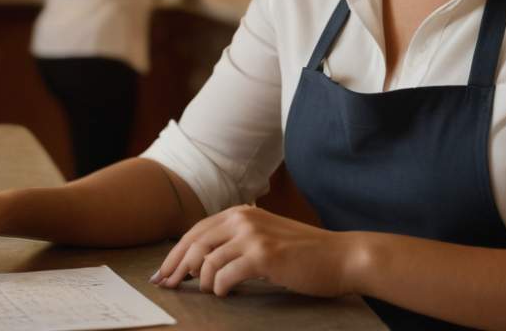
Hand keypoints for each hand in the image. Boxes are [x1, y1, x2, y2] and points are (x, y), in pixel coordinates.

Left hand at [150, 205, 366, 297]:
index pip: (196, 231)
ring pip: (207, 261)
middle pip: (194, 244)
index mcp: (241, 213)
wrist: (342, 256)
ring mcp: (253, 236)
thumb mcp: (265, 237)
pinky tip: (226, 293)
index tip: (163, 272)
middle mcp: (243, 219)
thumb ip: (236, 242)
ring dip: (203, 282)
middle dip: (176, 267)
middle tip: (167, 286)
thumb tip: (201, 263)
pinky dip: (220, 288)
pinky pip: (226, 275)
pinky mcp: (264, 256)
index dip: (175, 253)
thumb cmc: (304, 253)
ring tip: (211, 292)